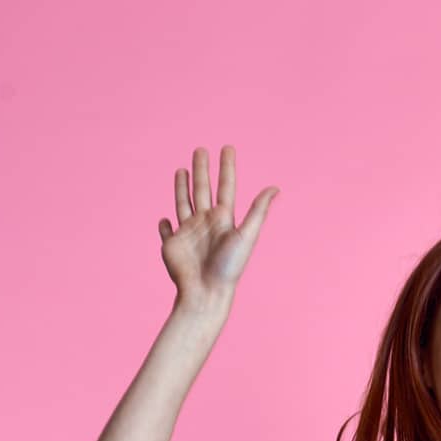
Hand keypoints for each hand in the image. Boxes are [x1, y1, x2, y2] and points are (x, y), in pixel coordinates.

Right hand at [159, 146, 277, 305]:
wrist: (207, 292)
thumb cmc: (229, 266)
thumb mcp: (247, 235)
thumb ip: (258, 211)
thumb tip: (276, 187)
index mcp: (224, 219)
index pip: (226, 187)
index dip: (226, 168)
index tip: (227, 148)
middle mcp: (206, 222)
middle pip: (202, 189)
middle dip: (202, 170)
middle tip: (200, 149)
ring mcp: (188, 232)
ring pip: (183, 203)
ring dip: (181, 187)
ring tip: (181, 170)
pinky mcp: (172, 243)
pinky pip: (167, 230)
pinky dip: (165, 224)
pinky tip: (164, 219)